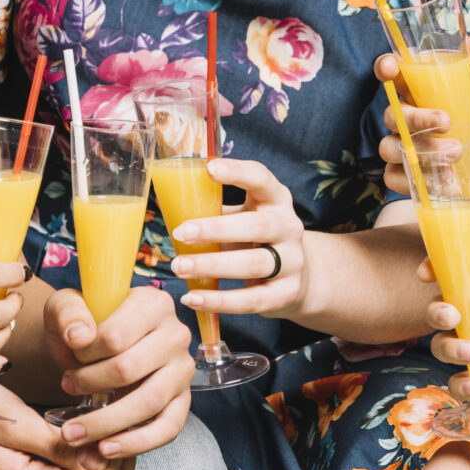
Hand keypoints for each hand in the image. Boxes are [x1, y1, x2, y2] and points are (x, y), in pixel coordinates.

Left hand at [42, 285, 194, 456]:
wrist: (91, 351)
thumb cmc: (82, 328)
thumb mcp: (64, 308)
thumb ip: (67, 313)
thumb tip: (80, 336)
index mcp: (152, 303)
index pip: (116, 336)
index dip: (85, 354)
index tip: (70, 357)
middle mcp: (176, 334)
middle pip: (130, 369)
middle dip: (90, 386)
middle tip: (66, 388)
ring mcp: (183, 370)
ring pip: (149, 402)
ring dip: (106, 422)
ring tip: (73, 433)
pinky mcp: (183, 401)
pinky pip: (167, 429)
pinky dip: (135, 443)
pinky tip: (106, 449)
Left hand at [164, 158, 306, 321]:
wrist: (300, 277)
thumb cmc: (258, 240)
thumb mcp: (245, 217)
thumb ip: (217, 211)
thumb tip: (169, 205)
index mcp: (276, 200)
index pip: (262, 179)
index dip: (238, 172)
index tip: (209, 168)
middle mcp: (289, 228)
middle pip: (257, 226)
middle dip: (216, 229)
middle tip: (181, 233)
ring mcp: (292, 262)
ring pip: (253, 264)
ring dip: (212, 266)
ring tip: (180, 267)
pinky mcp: (286, 294)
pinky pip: (250, 300)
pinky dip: (219, 301)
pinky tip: (193, 298)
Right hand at [374, 36, 469, 215]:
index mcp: (422, 94)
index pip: (394, 77)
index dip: (385, 69)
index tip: (391, 68)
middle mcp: (410, 121)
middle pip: (391, 115)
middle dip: (416, 118)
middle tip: (446, 122)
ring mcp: (407, 150)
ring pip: (389, 147)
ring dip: (421, 151)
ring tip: (457, 154)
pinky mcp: (411, 179)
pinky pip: (393, 178)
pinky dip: (416, 178)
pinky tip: (444, 178)